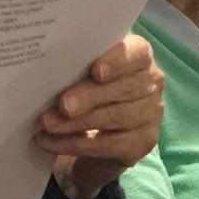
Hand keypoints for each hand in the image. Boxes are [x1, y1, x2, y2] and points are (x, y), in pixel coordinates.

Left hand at [35, 34, 163, 198]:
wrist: (95, 129)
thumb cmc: (87, 83)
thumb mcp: (82, 67)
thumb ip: (75, 61)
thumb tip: (47, 65)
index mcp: (139, 55)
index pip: (137, 52)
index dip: (118, 61)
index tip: (96, 71)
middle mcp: (151, 83)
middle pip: (125, 88)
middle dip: (90, 96)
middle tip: (62, 104)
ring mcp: (150, 115)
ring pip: (116, 118)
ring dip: (77, 123)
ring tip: (47, 123)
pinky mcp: (141, 143)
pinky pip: (108, 146)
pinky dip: (75, 144)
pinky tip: (50, 141)